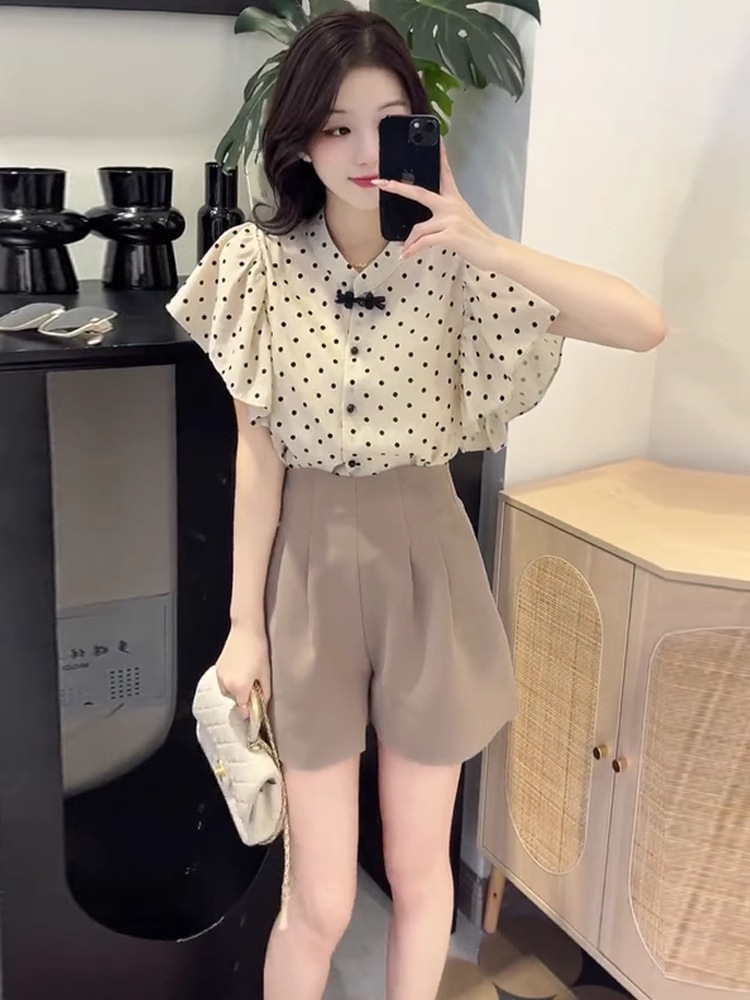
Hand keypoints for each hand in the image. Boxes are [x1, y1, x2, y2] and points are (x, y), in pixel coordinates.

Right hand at [215, 624, 271, 719]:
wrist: (246, 630)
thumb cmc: (258, 651)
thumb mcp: (266, 675)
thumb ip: (264, 694)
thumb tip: (262, 706)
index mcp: (239, 688)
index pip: (243, 710)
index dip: (251, 712)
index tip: (256, 710)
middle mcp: (226, 685)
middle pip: (236, 701)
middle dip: (245, 697)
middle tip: (255, 686)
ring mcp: (220, 676)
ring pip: (229, 691)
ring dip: (237, 689)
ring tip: (248, 675)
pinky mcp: (218, 668)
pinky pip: (224, 682)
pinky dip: (232, 681)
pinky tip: (241, 669)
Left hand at [373, 143, 503, 270]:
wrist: (493, 250)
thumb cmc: (476, 238)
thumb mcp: (461, 220)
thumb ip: (443, 216)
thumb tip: (421, 227)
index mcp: (454, 199)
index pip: (445, 172)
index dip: (441, 155)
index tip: (437, 139)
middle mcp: (451, 205)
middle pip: (419, 193)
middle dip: (398, 188)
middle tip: (381, 184)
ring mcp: (451, 219)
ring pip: (419, 227)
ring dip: (409, 241)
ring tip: (405, 250)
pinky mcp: (450, 235)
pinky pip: (424, 241)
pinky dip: (413, 250)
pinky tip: (407, 255)